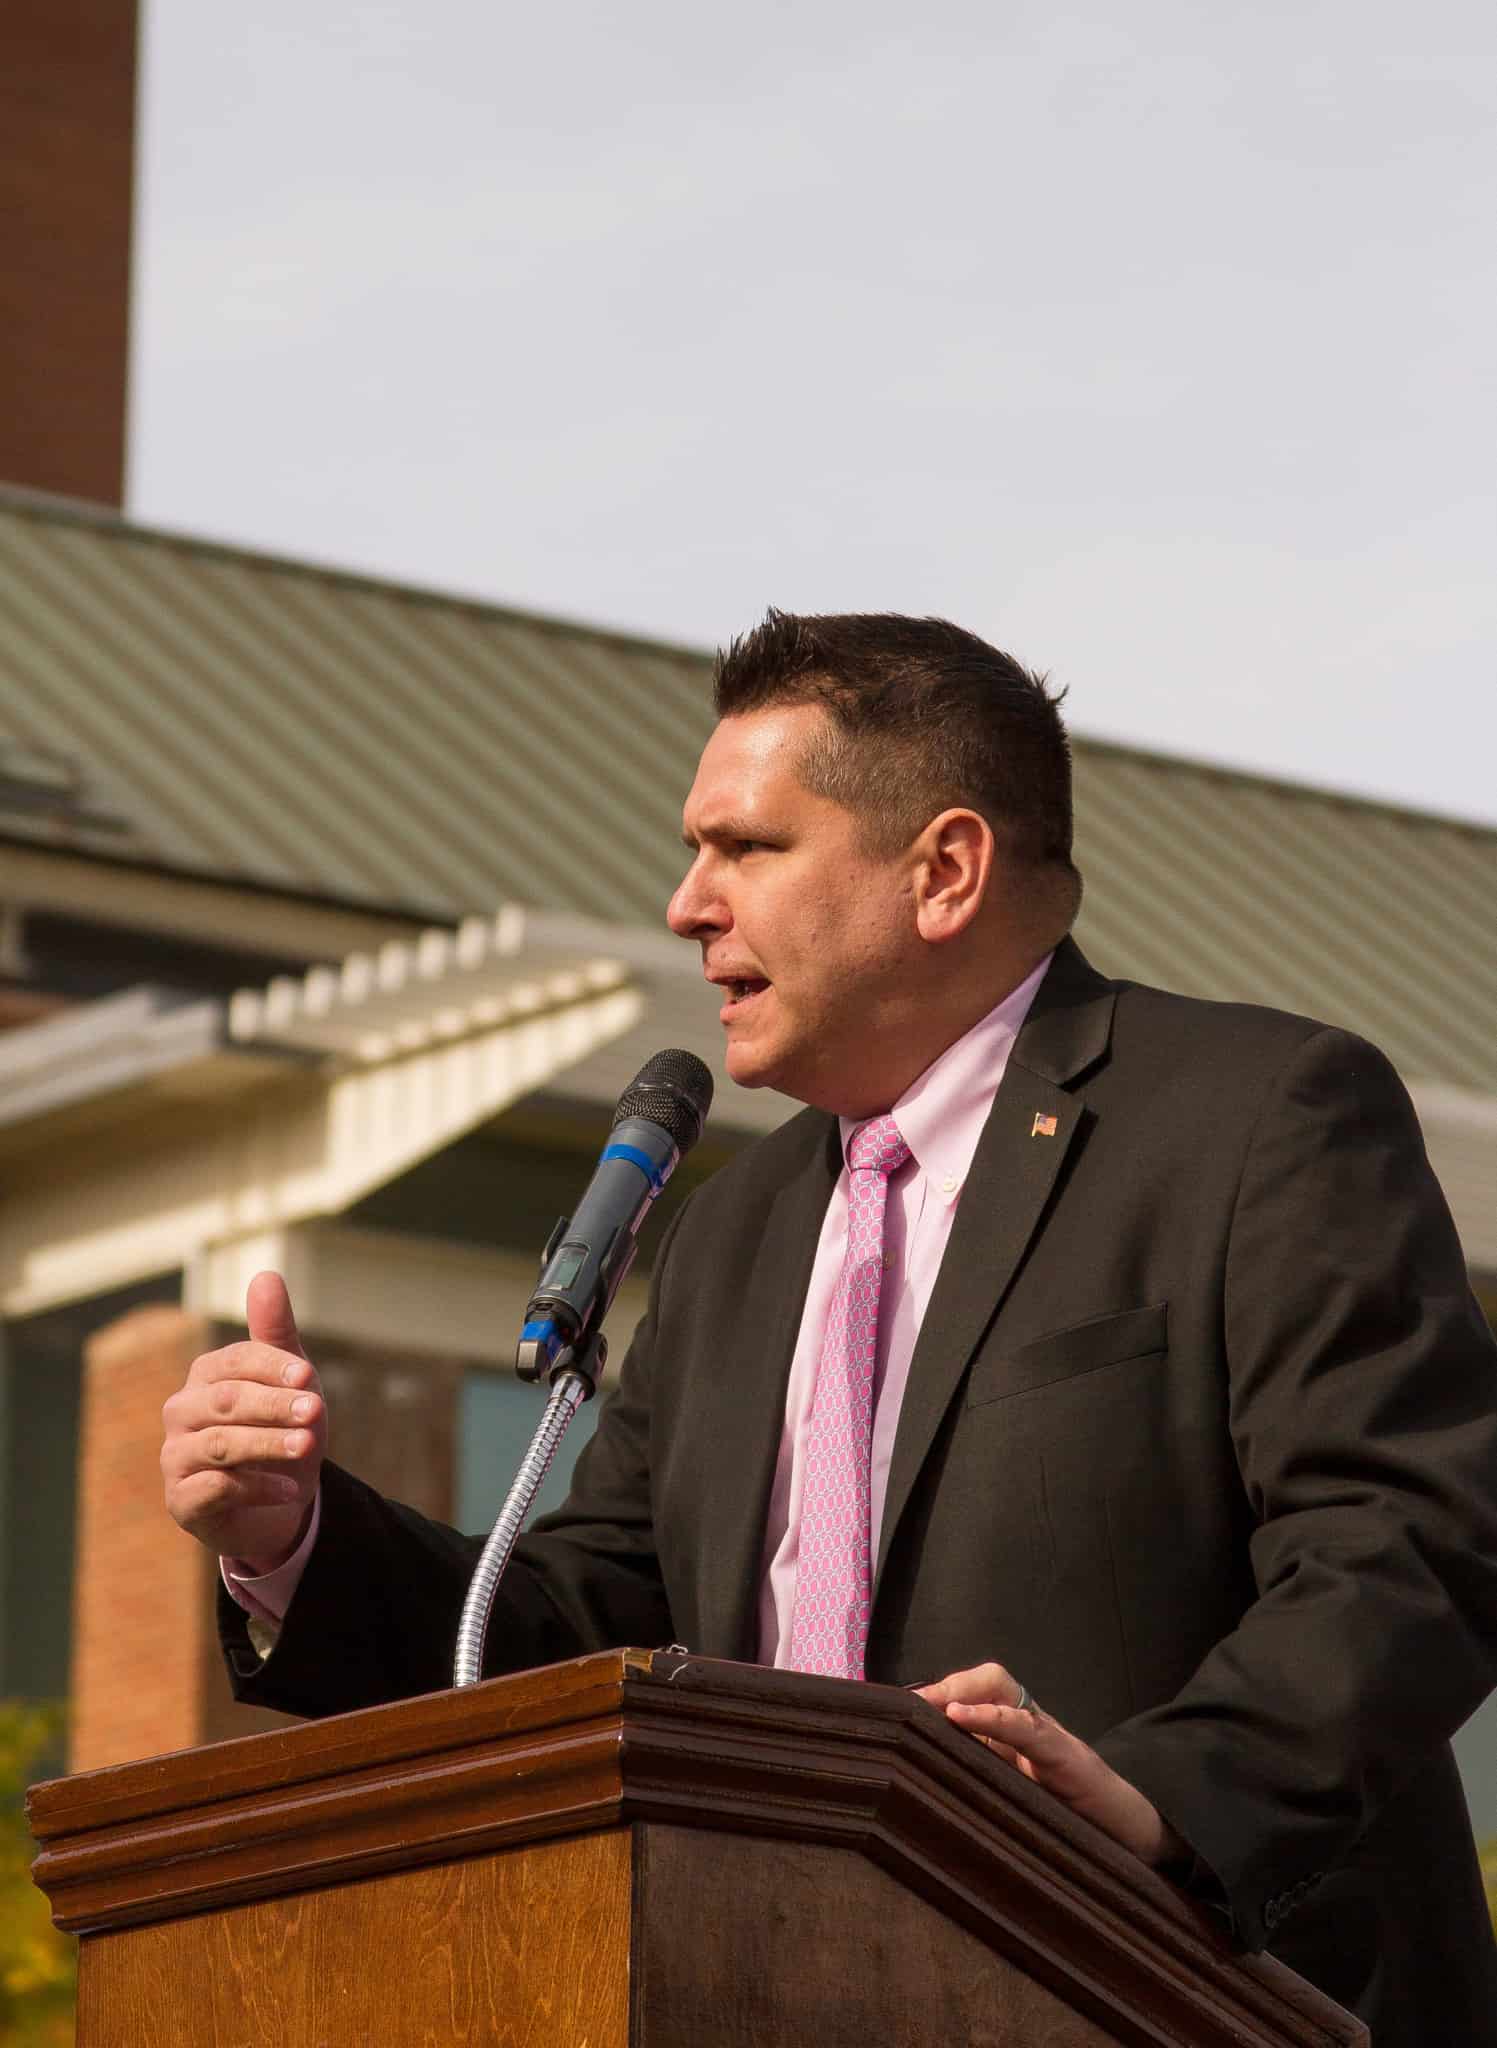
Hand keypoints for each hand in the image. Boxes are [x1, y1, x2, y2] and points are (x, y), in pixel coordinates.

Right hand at [161, 1272, 326, 1572]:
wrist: (283, 1499)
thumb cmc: (283, 1427)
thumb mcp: (291, 1379)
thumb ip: (276, 1330)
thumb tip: (266, 1274)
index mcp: (206, 1376)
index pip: (235, 1361)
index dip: (272, 1367)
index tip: (309, 1378)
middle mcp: (182, 1412)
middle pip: (226, 1402)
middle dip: (275, 1406)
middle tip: (316, 1411)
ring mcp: (176, 1457)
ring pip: (219, 1445)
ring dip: (268, 1444)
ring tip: (308, 1447)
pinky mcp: (182, 1501)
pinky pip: (214, 1489)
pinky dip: (257, 1487)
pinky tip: (290, 1489)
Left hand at [915, 1662, 1185, 1868]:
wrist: (1131, 1838)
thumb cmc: (1069, 1822)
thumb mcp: (1015, 1799)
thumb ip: (978, 1782)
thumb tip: (918, 1784)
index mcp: (1014, 1737)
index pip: (975, 1695)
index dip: (937, 1696)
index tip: (896, 1710)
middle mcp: (1030, 1725)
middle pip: (989, 1680)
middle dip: (948, 1684)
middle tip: (910, 1703)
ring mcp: (1050, 1735)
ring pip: (1003, 1689)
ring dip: (962, 1690)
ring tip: (930, 1702)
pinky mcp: (1067, 1756)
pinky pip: (1027, 1727)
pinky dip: (992, 1717)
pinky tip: (960, 1718)